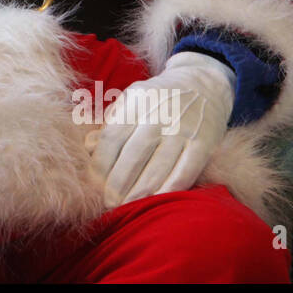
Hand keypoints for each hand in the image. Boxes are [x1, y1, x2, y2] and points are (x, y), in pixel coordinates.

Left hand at [84, 50, 234, 208]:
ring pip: (157, 168)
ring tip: (126, 207)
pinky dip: (168, 190)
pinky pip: (184, 173)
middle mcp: (159, 115)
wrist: (202, 84)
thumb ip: (111, 122)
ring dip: (139, 192)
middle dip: (117, 184)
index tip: (93, 185)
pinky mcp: (204, 144)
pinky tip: (155, 202)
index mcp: (137, 101)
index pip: (113, 138)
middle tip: (107, 204)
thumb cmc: (157, 98)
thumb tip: (89, 146)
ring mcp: (183, 130)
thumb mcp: (132, 99)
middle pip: (133, 155)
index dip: (101, 165)